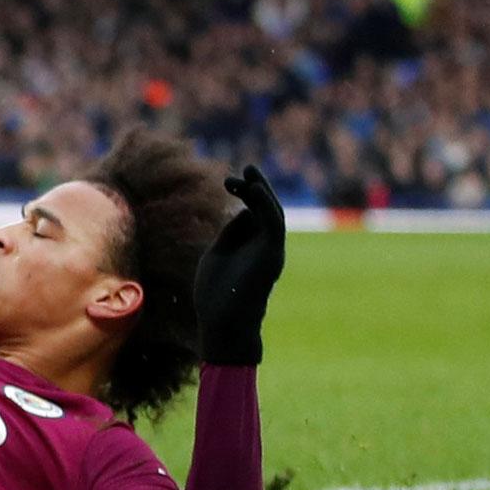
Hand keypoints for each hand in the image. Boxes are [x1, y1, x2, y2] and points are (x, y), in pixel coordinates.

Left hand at [194, 164, 285, 366]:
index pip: (254, 214)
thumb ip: (232, 232)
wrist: (221, 320)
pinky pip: (273, 224)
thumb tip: (241, 211)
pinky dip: (265, 205)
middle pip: (267, 210)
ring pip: (273, 213)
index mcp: (252, 247)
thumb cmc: (216, 292)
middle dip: (256, 187)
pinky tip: (253, 189)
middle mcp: (266, 247)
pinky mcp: (272, 256)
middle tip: (244, 169)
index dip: (245, 194)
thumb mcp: (219, 253)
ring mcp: (271, 251)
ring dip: (261, 191)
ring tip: (247, 173)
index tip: (230, 181)